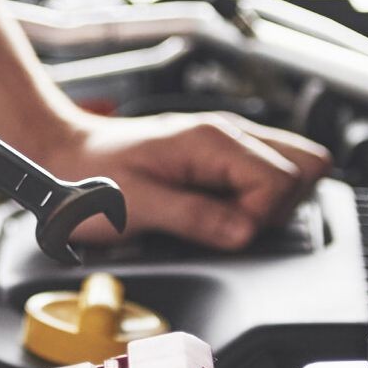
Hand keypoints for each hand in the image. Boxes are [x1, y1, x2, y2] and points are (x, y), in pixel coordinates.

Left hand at [40, 112, 331, 249]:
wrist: (62, 155)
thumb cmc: (88, 177)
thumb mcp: (136, 206)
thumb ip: (194, 218)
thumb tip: (244, 233)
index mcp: (212, 141)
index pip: (282, 180)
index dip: (262, 217)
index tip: (227, 233)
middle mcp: (228, 133)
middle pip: (305, 166)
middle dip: (279, 208)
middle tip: (232, 225)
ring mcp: (227, 142)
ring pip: (294, 166)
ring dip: (273, 202)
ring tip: (227, 218)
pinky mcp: (221, 155)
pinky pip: (267, 171)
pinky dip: (259, 197)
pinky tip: (224, 210)